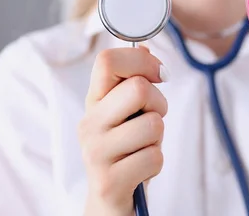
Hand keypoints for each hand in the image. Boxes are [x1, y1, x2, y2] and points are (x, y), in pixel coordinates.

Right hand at [78, 46, 169, 215]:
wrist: (109, 203)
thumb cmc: (125, 152)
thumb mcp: (126, 114)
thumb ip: (132, 81)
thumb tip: (145, 47)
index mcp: (94, 102)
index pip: (108, 61)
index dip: (141, 60)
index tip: (159, 74)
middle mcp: (89, 124)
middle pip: (137, 88)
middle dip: (158, 103)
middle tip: (150, 120)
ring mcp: (95, 153)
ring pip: (153, 124)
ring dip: (158, 139)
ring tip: (142, 148)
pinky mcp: (108, 182)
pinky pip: (154, 157)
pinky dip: (156, 163)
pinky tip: (140, 171)